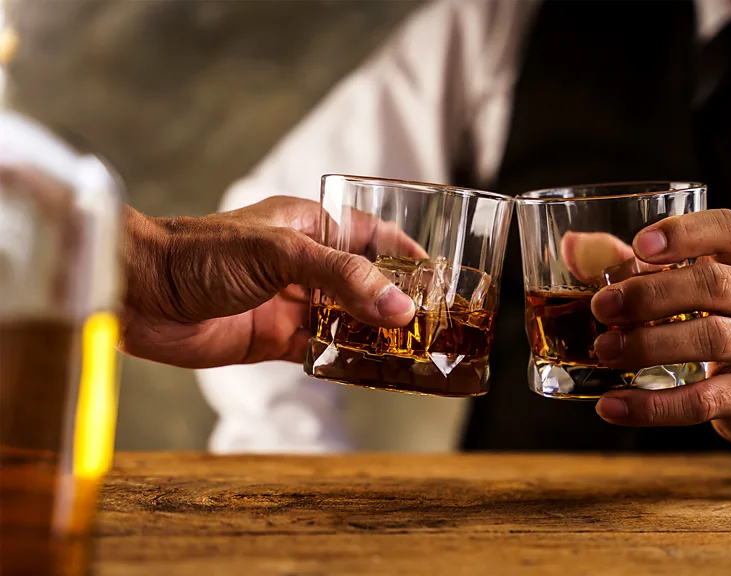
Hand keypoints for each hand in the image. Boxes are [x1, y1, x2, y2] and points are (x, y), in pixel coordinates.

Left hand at [120, 196, 422, 368]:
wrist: (140, 295)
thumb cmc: (202, 253)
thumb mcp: (282, 254)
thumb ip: (342, 280)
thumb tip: (399, 309)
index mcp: (309, 226)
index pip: (370, 234)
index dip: (404, 253)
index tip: (438, 276)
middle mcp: (304, 264)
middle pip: (364, 281)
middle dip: (396, 300)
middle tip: (434, 322)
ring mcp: (291, 302)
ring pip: (347, 319)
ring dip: (374, 334)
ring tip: (413, 351)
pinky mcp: (274, 338)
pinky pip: (321, 350)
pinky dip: (345, 361)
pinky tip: (370, 371)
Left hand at [589, 209, 730, 459]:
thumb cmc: (727, 319)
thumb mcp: (700, 283)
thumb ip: (638, 264)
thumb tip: (572, 246)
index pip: (727, 230)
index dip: (684, 233)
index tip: (639, 244)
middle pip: (712, 286)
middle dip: (650, 294)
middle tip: (601, 307)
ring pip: (709, 340)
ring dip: (648, 345)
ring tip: (603, 350)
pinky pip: (700, 402)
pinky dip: (651, 407)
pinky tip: (611, 405)